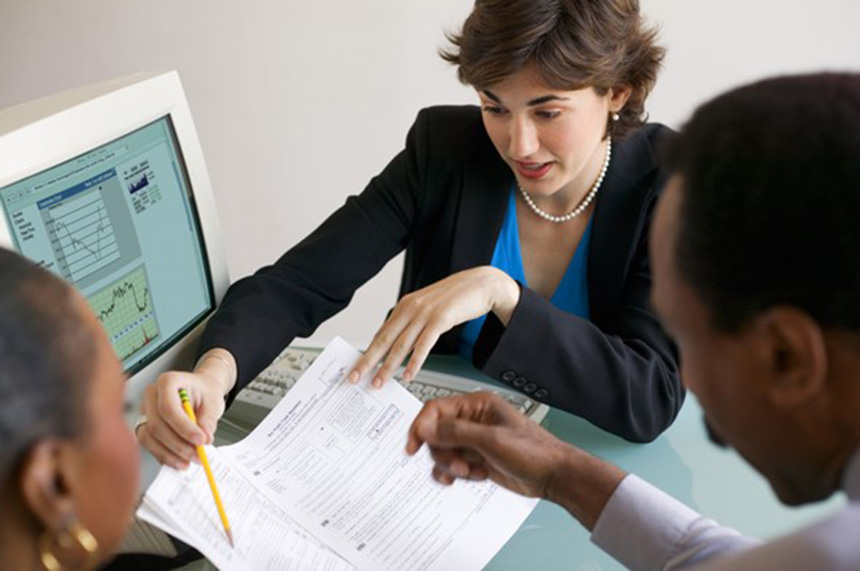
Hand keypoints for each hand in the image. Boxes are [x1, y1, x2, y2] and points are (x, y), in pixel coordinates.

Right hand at [136, 349, 235, 468]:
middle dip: (178, 445)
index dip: (184, 427)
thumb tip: (204, 438)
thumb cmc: (204, 391)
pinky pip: (149, 444)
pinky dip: (164, 456)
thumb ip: (208, 419)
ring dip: (170, 453)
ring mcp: (145, 411)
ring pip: (149, 437)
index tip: (200, 440)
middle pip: (156, 425)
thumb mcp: (213, 400)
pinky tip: (179, 461)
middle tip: (198, 454)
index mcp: (168, 381)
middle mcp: (152, 395)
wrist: (201, 391)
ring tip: (190, 460)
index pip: (168, 408)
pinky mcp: (145, 425)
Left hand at [348, 266, 519, 386]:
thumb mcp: (429, 308)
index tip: (357, 366)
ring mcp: (425, 313)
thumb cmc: (457, 297)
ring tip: (379, 382)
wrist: (482, 283)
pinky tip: (408, 374)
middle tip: (355, 377)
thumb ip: (414, 323)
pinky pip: (424, 345)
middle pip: (384, 340)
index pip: (381, 333)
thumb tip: (401, 345)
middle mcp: (411, 308)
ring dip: (388, 367)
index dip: (367, 352)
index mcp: (405, 305)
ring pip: (401, 345)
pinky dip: (414, 362)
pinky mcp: (441, 319)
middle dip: (368, 361)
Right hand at [407, 393, 626, 528]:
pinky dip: (454, 474)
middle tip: (459, 467)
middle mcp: (473, 420)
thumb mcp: (490, 441)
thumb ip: (455, 433)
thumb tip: (425, 428)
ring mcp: (474, 440)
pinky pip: (452, 465)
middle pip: (436, 433)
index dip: (421, 426)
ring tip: (470, 473)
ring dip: (450, 466)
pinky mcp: (476, 458)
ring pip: (442, 451)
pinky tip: (470, 478)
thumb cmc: (533, 452)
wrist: (553, 476)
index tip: (413, 446)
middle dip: (443, 453)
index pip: (436, 409)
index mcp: (476, 405)